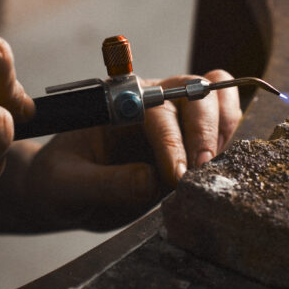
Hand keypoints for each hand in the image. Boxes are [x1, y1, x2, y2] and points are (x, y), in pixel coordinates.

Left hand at [23, 68, 240, 231]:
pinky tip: (218, 170)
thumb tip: (150, 180)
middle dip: (204, 131)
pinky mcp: (189, 142)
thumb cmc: (59, 183)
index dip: (170, 140)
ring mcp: (173, 120)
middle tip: (200, 171)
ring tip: (211, 169)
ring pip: (217, 101)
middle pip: (196, 94)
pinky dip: (229, 142)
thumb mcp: (67, 186)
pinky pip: (222, 128)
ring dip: (222, 131)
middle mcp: (150, 103)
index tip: (175, 176)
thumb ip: (106, 183)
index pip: (156, 110)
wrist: (66, 194)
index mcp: (117, 104)